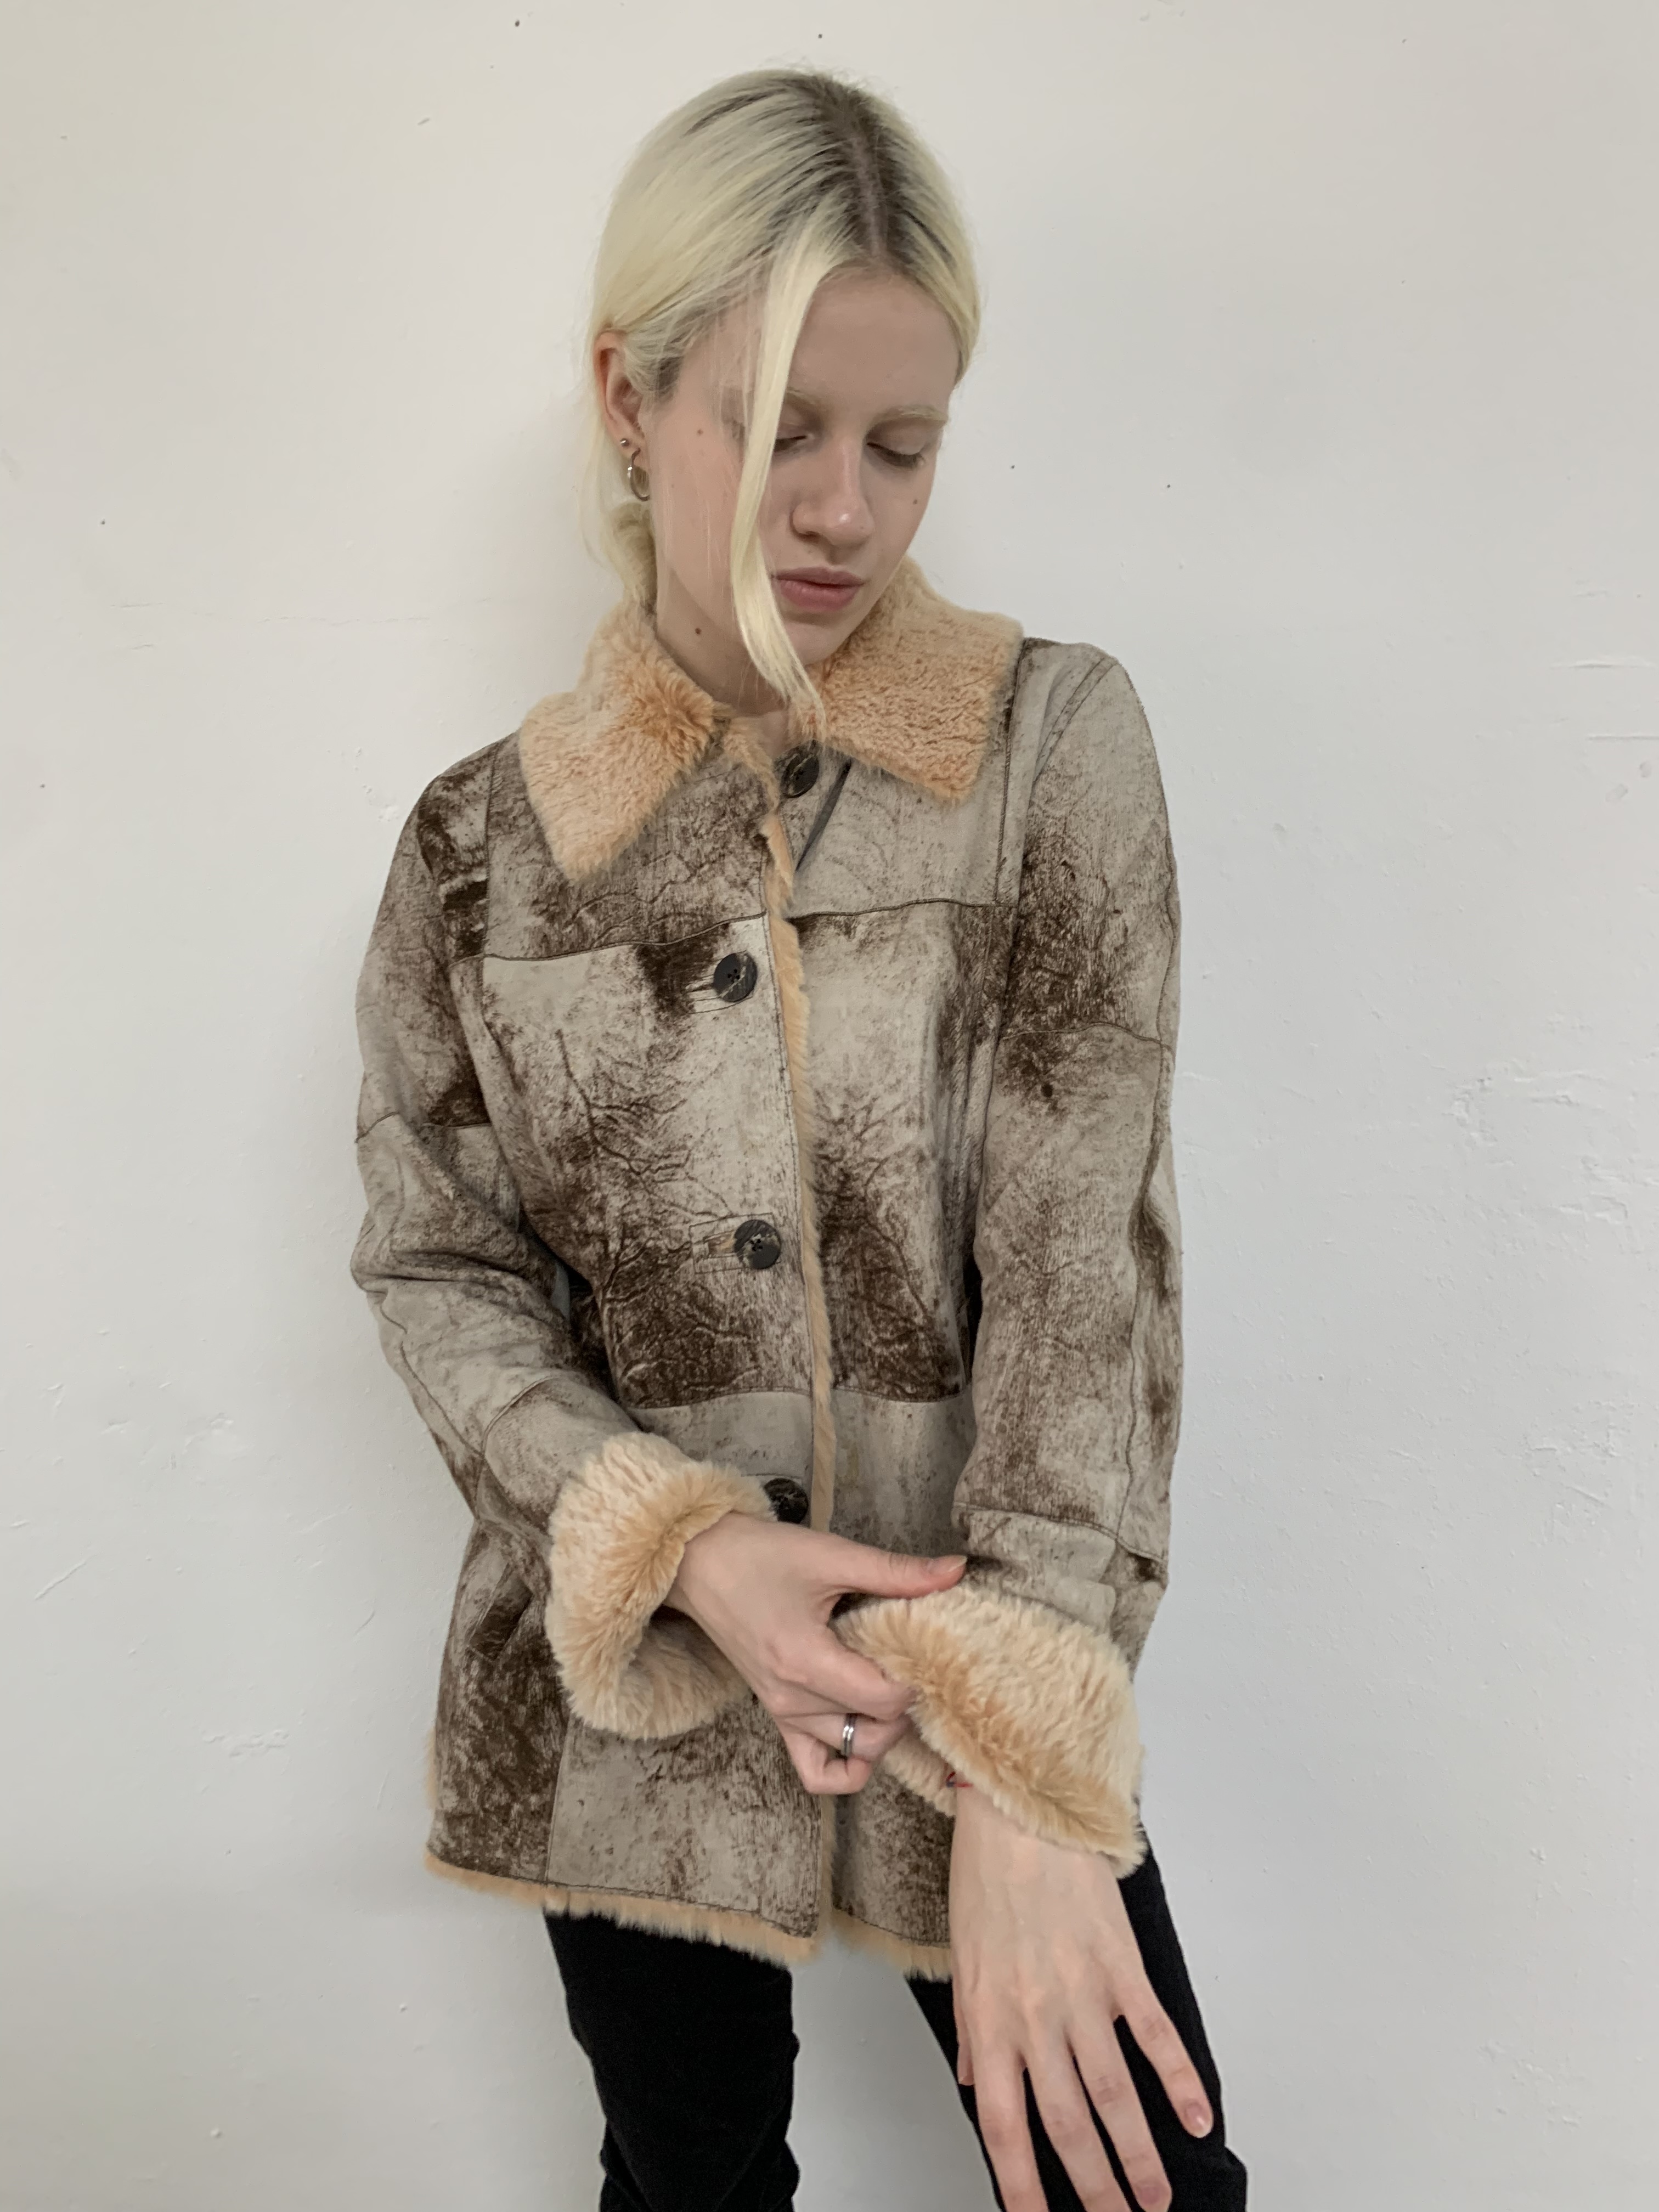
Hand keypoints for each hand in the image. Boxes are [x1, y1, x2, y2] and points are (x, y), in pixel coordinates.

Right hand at [663, 1513, 964, 1793]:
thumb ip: (896, 1572)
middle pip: (875, 1731)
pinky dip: (846, 1767)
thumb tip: (956, 1570)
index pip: (884, 1701)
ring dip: (884, 1729)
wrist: (701, 1563)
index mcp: (806, 1662)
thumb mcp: (831, 1555)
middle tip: (916, 1662)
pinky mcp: (776, 1716)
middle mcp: (793, 1700)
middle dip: (908, 1702)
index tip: (923, 1647)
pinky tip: (864, 1732)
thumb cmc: (760, 1555)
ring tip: (893, 1685)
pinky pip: (816, 1772)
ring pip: (854, 1752)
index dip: (917, 1679)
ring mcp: (782, 1714)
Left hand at [949, 1787, 1213, 2211]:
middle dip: (1094, 2189)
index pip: (1003, 2126)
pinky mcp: (1120, 1964)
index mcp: (990, 2021)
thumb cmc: (986, 1878)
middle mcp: (1035, 2017)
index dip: (1020, 2186)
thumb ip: (968, 2029)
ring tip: (1157, 2198)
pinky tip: (1196, 2117)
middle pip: (1067, 2125)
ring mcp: (1082, 1992)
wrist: (1019, 1811)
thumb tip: (970, 2081)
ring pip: (1114, 2093)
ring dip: (1138, 2153)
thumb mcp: (962, 1959)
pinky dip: (1179, 2080)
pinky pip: (1154, 2034)